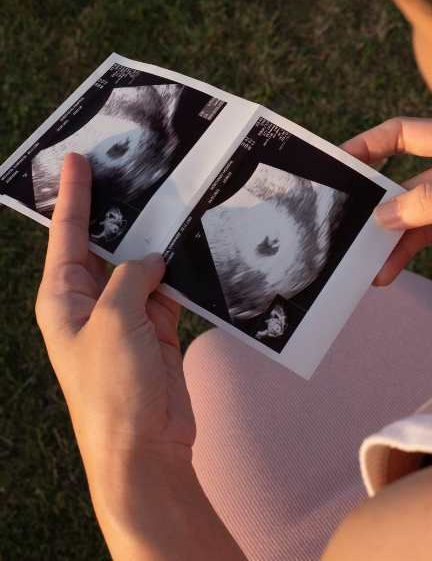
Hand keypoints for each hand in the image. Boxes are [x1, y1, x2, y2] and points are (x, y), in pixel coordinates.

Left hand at [34, 153, 191, 467]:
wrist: (143, 446)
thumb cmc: (113, 387)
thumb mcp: (114, 320)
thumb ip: (132, 278)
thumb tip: (152, 259)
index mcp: (62, 299)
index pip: (68, 236)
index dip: (73, 197)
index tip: (76, 159)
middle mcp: (89, 305)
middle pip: (105, 247)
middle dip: (119, 213)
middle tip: (137, 172)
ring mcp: (125, 320)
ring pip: (142, 268)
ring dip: (158, 245)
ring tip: (176, 204)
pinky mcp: (156, 334)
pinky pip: (169, 293)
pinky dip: (183, 277)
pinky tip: (197, 254)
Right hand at [342, 118, 431, 285]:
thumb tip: (385, 214)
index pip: (406, 133)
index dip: (370, 145)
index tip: (338, 165)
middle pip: (405, 179)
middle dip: (376, 204)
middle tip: (345, 229)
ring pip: (417, 214)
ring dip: (393, 239)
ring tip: (370, 267)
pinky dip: (411, 250)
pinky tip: (392, 268)